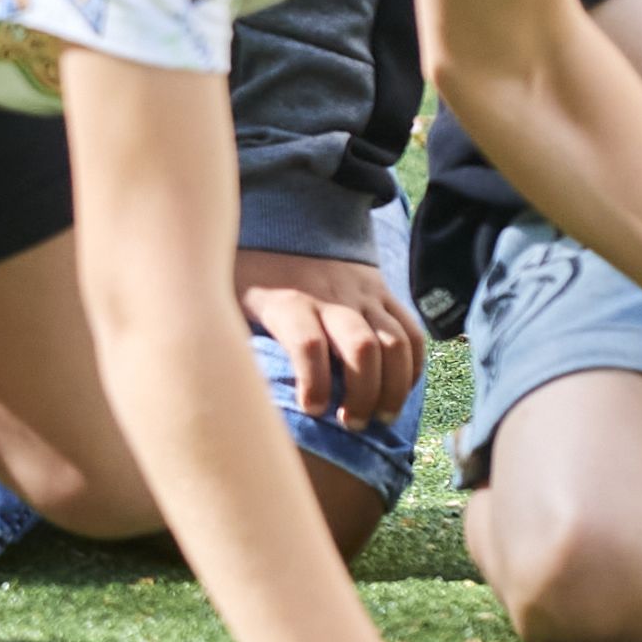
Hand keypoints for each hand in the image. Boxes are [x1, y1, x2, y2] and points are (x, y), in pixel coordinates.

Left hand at [236, 248, 424, 430]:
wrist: (282, 216)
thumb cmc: (248, 272)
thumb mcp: (228, 297)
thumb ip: (233, 335)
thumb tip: (230, 385)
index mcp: (286, 301)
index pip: (307, 344)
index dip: (314, 383)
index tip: (312, 411)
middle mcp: (330, 297)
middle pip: (361, 348)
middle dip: (364, 394)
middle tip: (353, 425)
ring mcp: (362, 293)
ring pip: (395, 343)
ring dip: (395, 386)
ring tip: (382, 417)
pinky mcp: (382, 291)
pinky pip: (411, 330)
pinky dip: (413, 364)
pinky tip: (401, 388)